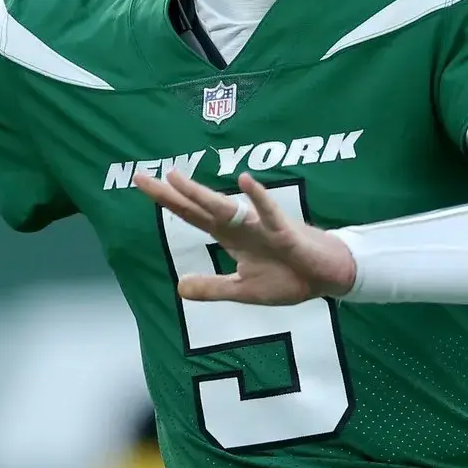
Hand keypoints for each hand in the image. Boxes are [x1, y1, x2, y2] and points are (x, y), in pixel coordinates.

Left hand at [133, 171, 355, 305]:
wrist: (327, 277)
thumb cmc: (289, 277)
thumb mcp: (244, 290)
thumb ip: (213, 288)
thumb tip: (179, 288)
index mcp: (230, 236)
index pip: (192, 215)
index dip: (168, 201)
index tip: (141, 182)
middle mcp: (241, 225)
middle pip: (200, 206)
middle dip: (172, 193)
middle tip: (140, 177)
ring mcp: (261, 227)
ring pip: (227, 207)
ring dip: (201, 194)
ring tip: (177, 178)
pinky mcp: (285, 233)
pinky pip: (271, 214)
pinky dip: (259, 199)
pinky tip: (246, 182)